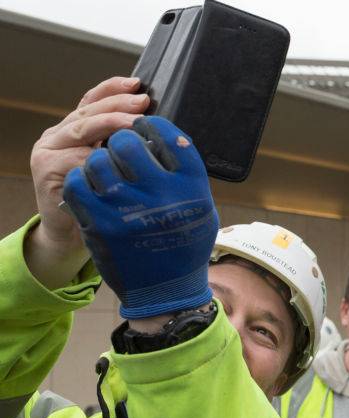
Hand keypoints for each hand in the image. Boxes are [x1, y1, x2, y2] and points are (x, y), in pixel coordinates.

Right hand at [26, 77, 148, 286]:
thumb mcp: (116, 167)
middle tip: (142, 103)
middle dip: (118, 105)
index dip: (113, 89)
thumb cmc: (104, 200)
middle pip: (89, 111)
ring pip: (81, 129)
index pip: (93, 100)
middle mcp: (60, 136)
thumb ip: (125, 146)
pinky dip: (97, 157)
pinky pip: (74, 159)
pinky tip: (116, 157)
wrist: (75, 236)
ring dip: (109, 125)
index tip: (138, 84)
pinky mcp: (48, 172)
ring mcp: (50, 152)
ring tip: (134, 124)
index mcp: (76, 130)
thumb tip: (160, 126)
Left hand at [62, 116, 218, 318]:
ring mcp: (127, 209)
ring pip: (97, 161)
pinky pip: (77, 184)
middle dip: (121, 142)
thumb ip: (187, 175)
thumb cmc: (184, 245)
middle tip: (122, 151)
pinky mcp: (99, 224)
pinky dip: (81, 182)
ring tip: (106, 173)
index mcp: (191, 188)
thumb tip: (165, 139)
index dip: (152, 126)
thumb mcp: (202, 208)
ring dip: (99, 163)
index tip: (145, 128)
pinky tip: (92, 189)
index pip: (168, 136)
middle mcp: (160, 195)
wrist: (165, 291)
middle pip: (127, 143)